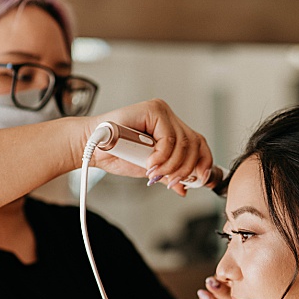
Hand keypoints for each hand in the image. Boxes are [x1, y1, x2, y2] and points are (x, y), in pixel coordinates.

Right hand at [80, 98, 214, 195]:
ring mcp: (162, 112)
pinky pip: (169, 137)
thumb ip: (169, 175)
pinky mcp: (152, 109)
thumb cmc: (118, 155)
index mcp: (173, 130)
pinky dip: (162, 155)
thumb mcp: (151, 170)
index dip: (204, 164)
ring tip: (155, 173)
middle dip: (186, 169)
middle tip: (171, 181)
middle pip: (195, 144)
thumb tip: (184, 189)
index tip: (200, 181)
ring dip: (172, 165)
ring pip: (184, 143)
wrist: (94, 148)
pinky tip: (150, 163)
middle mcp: (170, 118)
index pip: (199, 145)